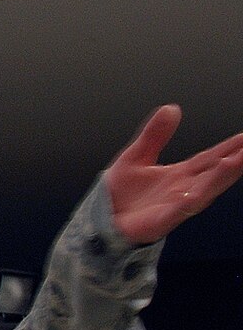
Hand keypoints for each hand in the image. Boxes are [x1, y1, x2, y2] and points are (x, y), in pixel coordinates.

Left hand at [104, 105, 242, 244]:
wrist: (100, 218)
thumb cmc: (120, 193)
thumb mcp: (137, 156)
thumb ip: (155, 134)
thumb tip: (171, 108)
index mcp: (180, 174)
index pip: (211, 158)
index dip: (230, 148)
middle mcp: (183, 190)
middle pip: (215, 173)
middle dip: (235, 161)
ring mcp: (175, 206)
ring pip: (203, 190)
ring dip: (220, 177)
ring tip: (235, 161)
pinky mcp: (160, 221)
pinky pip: (177, 211)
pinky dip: (188, 202)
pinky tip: (197, 193)